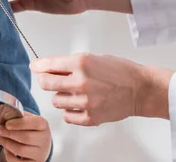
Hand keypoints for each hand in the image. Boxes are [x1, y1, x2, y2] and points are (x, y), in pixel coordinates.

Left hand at [0, 112, 51, 161]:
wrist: (39, 144)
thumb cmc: (30, 128)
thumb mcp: (24, 118)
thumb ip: (11, 115)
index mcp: (43, 125)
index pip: (34, 123)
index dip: (19, 124)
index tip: (7, 124)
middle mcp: (44, 139)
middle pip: (26, 137)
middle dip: (8, 133)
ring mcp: (40, 153)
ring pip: (21, 150)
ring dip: (6, 143)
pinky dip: (9, 155)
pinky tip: (5, 148)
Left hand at [31, 54, 173, 125]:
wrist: (141, 89)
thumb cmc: (120, 71)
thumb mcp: (93, 58)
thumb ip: (70, 63)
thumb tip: (48, 66)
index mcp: (81, 63)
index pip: (48, 65)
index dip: (38, 65)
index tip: (35, 66)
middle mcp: (81, 82)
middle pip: (46, 83)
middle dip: (45, 80)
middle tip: (50, 79)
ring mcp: (85, 101)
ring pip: (55, 101)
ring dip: (60, 96)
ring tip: (73, 92)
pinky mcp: (90, 117)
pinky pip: (67, 116)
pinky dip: (69, 111)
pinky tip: (77, 104)